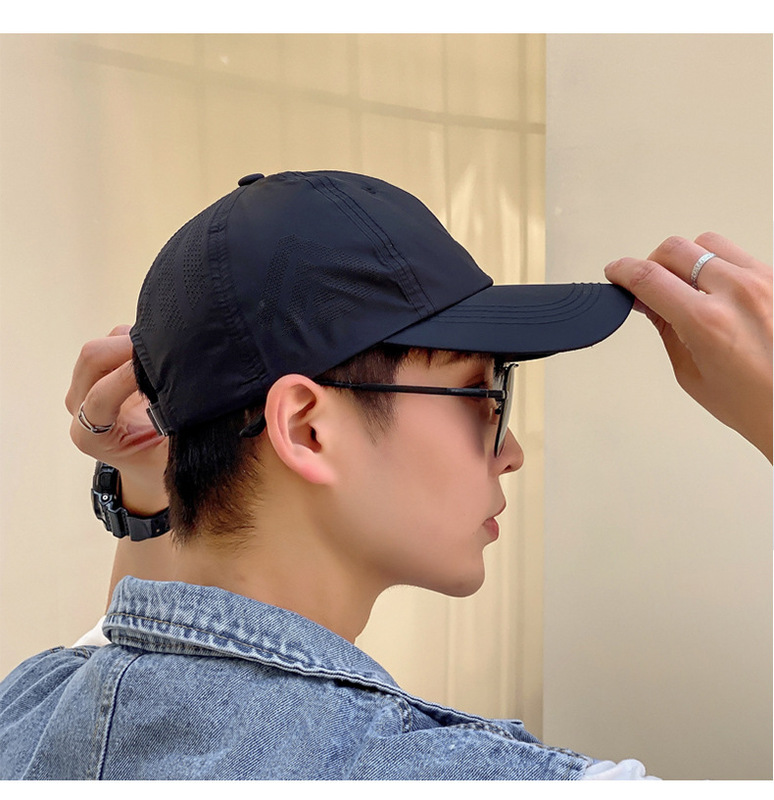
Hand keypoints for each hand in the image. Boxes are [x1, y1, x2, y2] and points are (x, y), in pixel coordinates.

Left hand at [65, 325, 167, 515]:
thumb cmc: (161, 463)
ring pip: (103, 345)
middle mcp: (80, 408)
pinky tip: (159, 355)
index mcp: (91, 436)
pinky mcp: (98, 371)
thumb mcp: (172, 456)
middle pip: (92, 358)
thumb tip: (190, 396)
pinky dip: (136, 340)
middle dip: (129, 347)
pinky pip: (113, 341)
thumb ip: (176, 428)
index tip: (162, 366)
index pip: (100, 395)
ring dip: (133, 343)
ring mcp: (85, 387)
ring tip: (166, 355)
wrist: (150, 466)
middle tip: (169, 349)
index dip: (127, 376)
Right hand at [605, 233, 771, 462]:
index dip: (623, 271)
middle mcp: (739, 293)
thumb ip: (666, 328)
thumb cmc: (756, 403)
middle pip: (676, 249)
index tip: (616, 272)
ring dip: (689, 260)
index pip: (649, 277)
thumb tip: (647, 301)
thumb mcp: (691, 373)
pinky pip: (740, 256)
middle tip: (650, 283)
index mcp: (708, 321)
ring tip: (688, 286)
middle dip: (653, 263)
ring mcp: (765, 281)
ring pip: (709, 243)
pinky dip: (720, 268)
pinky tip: (718, 293)